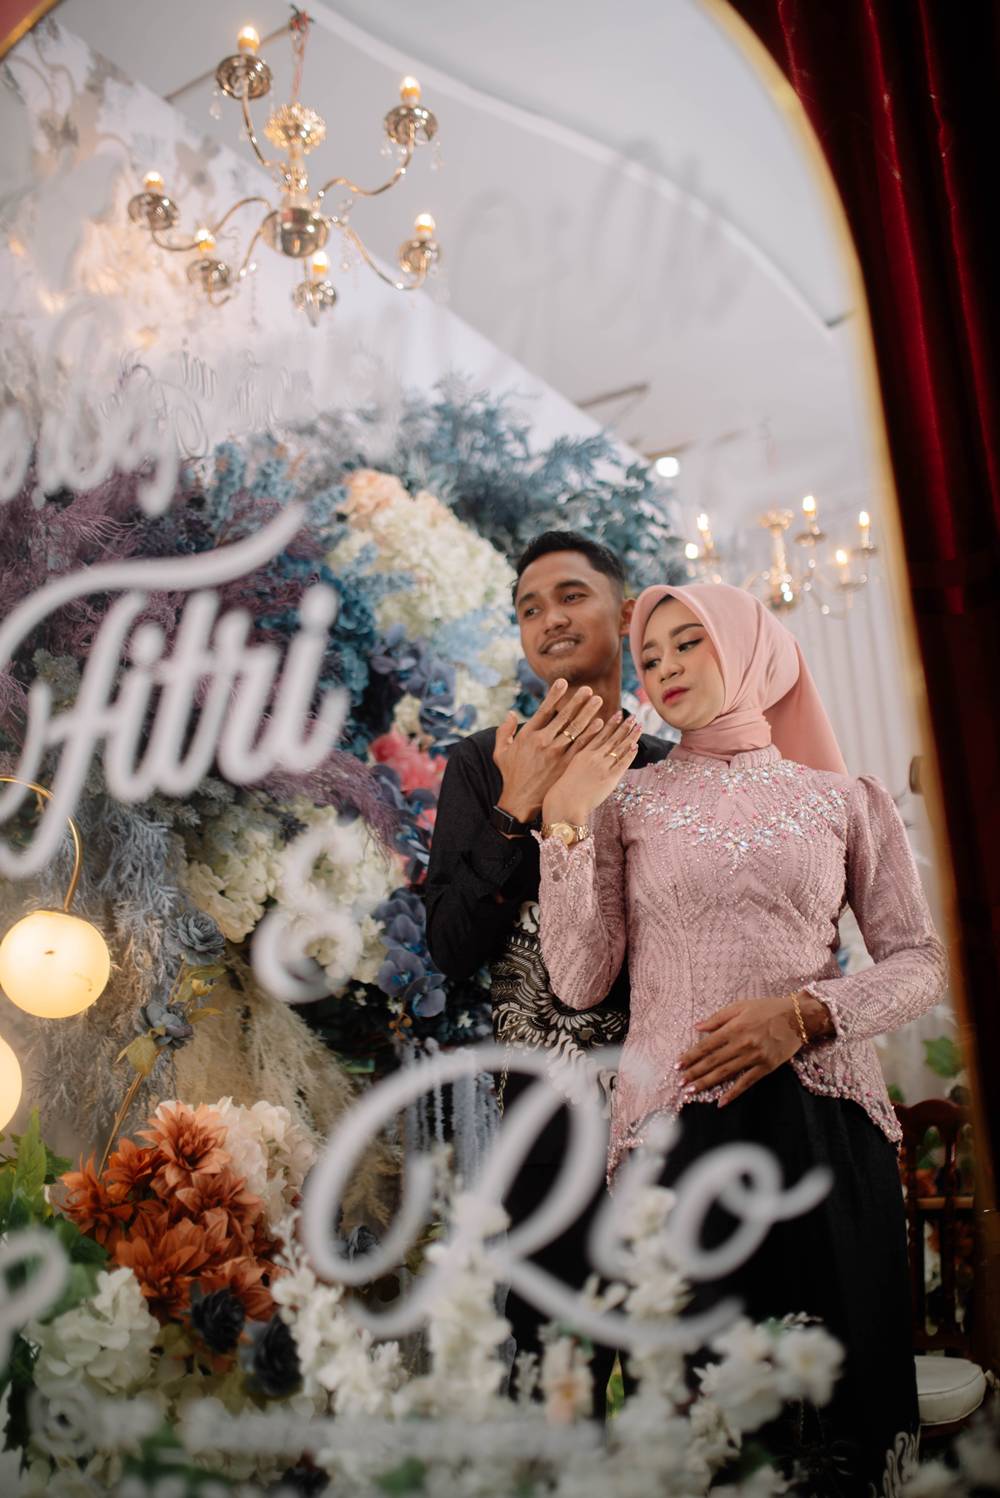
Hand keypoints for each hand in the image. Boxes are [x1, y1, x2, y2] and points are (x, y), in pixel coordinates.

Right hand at [492, 679, 604, 823]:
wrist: (520, 802)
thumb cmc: (511, 776)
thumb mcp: (501, 752)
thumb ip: (504, 731)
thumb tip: (510, 713)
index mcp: (528, 735)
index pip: (544, 710)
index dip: (554, 695)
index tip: (563, 682)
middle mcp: (543, 741)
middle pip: (565, 717)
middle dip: (578, 701)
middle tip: (589, 690)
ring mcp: (556, 754)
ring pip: (576, 729)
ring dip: (588, 714)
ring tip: (598, 702)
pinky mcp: (566, 766)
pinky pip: (582, 746)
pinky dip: (591, 734)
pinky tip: (599, 725)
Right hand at [541, 712, 642, 825]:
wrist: (564, 804)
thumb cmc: (562, 792)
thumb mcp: (567, 770)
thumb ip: (579, 762)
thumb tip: (587, 760)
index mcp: (582, 754)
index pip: (600, 735)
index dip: (610, 724)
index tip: (618, 714)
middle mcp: (593, 757)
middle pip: (612, 738)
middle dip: (624, 726)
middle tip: (633, 717)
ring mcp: (602, 767)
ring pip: (619, 748)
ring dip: (630, 736)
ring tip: (639, 726)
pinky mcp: (609, 778)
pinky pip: (622, 764)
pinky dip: (629, 754)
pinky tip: (635, 746)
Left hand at [678, 994, 805, 1106]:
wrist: (799, 1017)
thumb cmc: (767, 1009)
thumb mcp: (740, 1006)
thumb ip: (718, 1018)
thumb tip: (697, 1027)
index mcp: (734, 1028)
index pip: (706, 1045)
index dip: (690, 1056)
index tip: (677, 1065)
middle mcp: (742, 1044)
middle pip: (713, 1062)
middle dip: (694, 1073)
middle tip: (680, 1083)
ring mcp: (755, 1057)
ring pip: (726, 1073)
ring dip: (707, 1083)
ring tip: (691, 1091)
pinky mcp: (766, 1067)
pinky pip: (746, 1083)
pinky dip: (733, 1093)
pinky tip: (721, 1102)